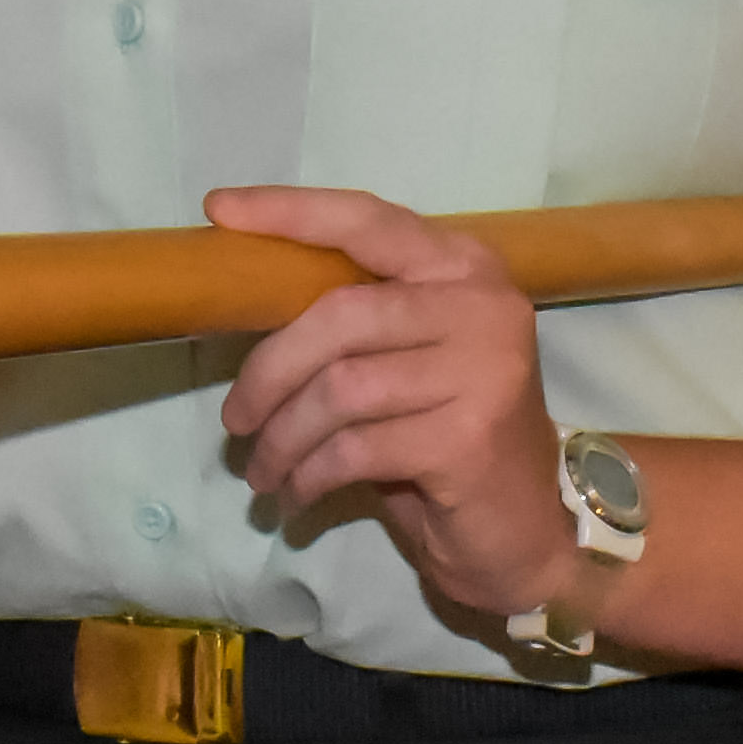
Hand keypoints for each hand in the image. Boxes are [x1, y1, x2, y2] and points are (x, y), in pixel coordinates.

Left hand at [205, 187, 573, 629]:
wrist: (522, 533)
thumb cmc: (449, 439)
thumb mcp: (410, 360)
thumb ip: (358, 320)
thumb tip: (247, 301)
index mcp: (465, 267)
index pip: (369, 221)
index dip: (290, 212)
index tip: (219, 210)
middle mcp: (483, 305)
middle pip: (340, 315)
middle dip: (268, 372)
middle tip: (235, 420)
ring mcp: (483, 370)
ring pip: (339, 390)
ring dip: (282, 438)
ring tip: (261, 470)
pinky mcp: (466, 439)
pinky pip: (353, 449)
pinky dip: (308, 476)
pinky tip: (297, 495)